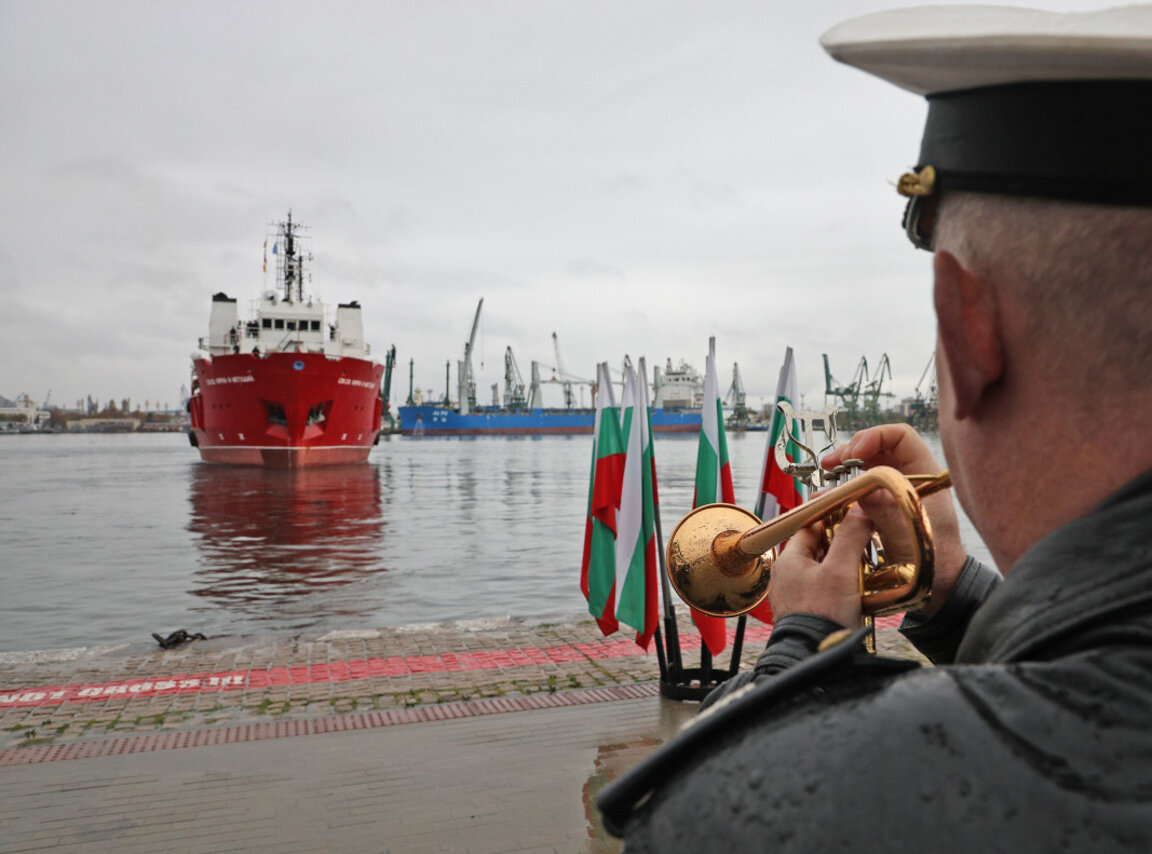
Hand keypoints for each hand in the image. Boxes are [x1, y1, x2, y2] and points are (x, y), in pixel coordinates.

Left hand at [767, 508, 874, 627]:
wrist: (816, 658)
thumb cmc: (822, 615)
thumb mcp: (841, 570)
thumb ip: (850, 537)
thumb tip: (860, 510)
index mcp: (788, 560)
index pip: (809, 527)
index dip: (832, 518)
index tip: (853, 513)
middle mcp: (787, 577)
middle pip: (817, 548)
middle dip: (842, 543)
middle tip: (865, 540)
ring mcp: (795, 596)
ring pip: (823, 570)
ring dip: (844, 566)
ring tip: (866, 565)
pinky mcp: (807, 613)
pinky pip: (825, 591)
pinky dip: (841, 586)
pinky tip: (858, 590)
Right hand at [821, 424, 965, 616]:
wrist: (938, 586)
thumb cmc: (933, 559)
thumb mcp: (906, 533)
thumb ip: (883, 509)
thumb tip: (857, 486)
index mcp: (924, 474)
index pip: (900, 436)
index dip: (874, 437)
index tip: (853, 455)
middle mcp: (907, 477)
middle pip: (876, 448)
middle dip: (850, 452)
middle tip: (831, 465)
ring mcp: (892, 492)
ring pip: (864, 468)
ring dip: (842, 471)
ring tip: (825, 479)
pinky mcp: (880, 508)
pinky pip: (858, 490)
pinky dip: (840, 491)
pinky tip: (826, 499)